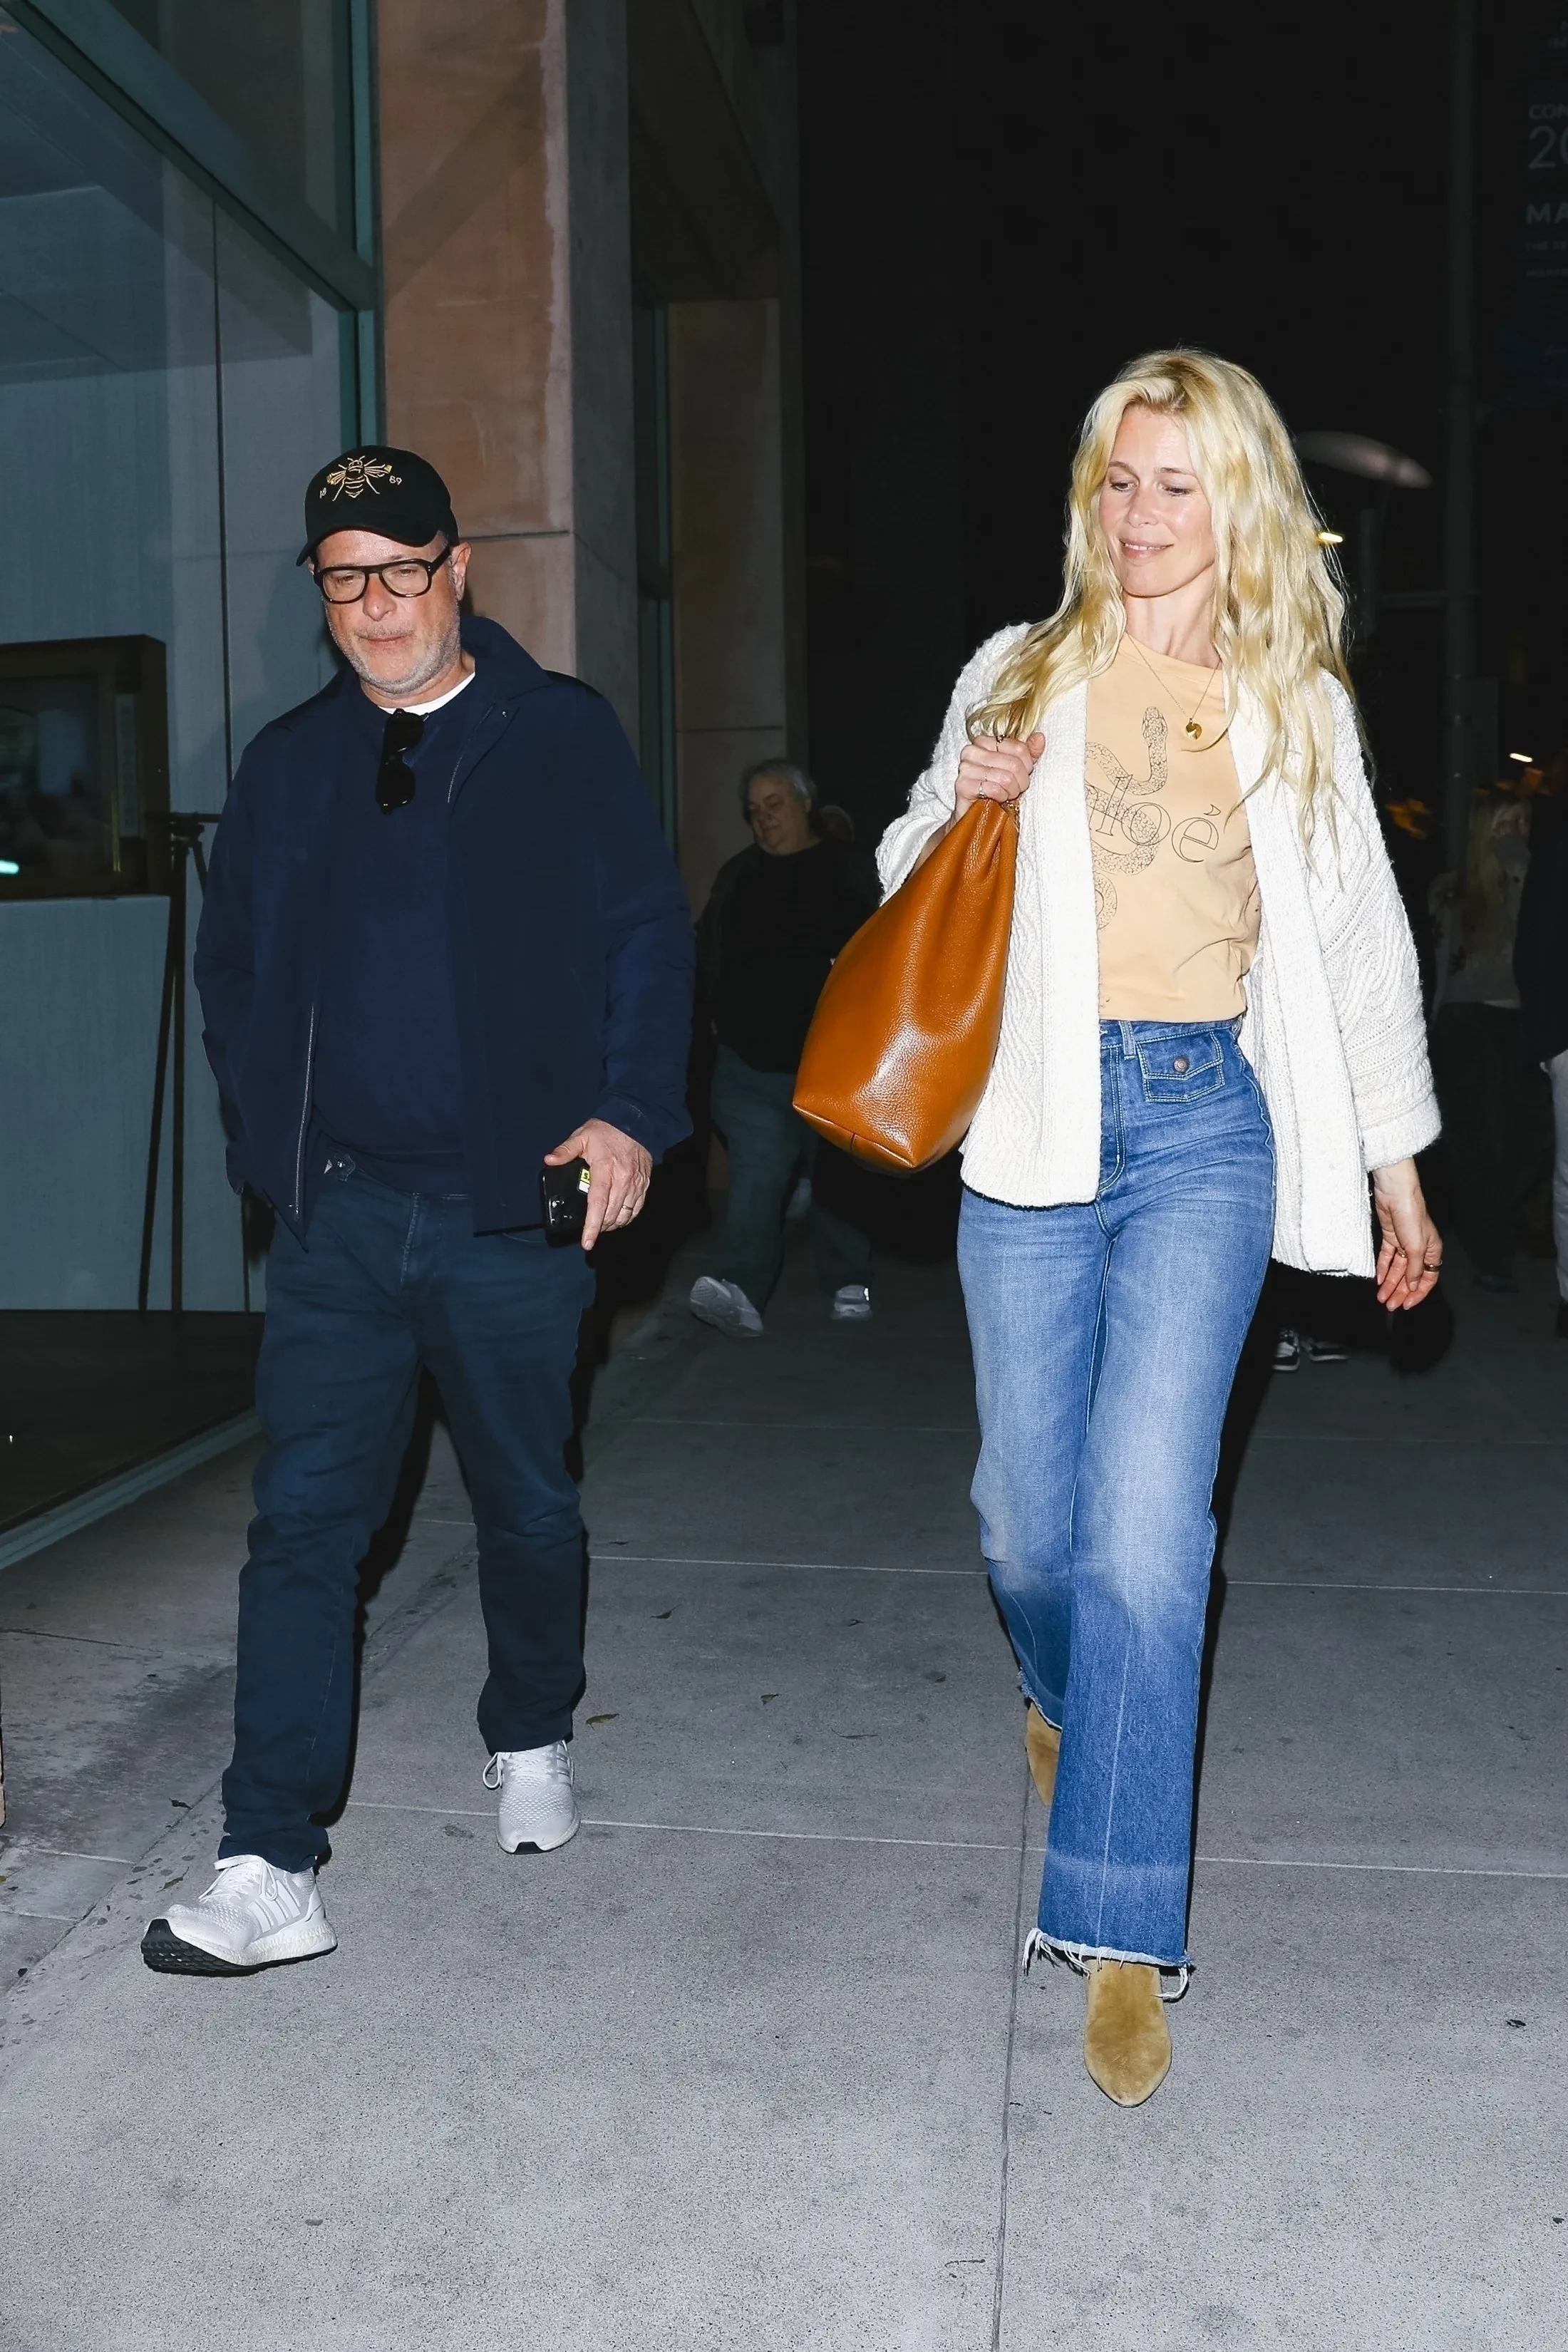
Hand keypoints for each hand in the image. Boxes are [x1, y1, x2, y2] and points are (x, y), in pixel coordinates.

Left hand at [545, 1119, 651, 1249]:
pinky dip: (627, 1218)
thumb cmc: (606, 1131)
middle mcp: (623, 1180)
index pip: (598, 1204)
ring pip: (625, 1215)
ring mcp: (635, 1184)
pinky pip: (636, 1209)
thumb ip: (565, 1150)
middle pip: (612, 1214)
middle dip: (600, 1228)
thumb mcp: (581, 1137)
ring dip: (613, 1224)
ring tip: (602, 1226)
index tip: (587, 1242)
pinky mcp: (644, 1185)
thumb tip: (549, 1160)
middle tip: (590, 1233)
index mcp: (605, 1170)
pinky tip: (617, 1219)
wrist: (635, 1122)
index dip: (592, 1226)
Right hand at [954, 729, 1044, 812]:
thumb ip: (1028, 752)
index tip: (1023, 775)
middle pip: (1013, 763)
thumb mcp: (1015, 768)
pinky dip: (1000, 797)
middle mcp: (972, 751)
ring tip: (1007, 795)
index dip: (1027, 765)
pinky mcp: (962, 785)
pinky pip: (993, 789)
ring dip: (1011, 791)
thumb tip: (1039, 737)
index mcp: (984, 741)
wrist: (974, 813)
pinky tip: (997, 799)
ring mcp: (965, 767)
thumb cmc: (995, 789)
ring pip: (1005, 777)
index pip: (1018, 748)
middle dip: (1020, 781)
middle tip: (1016, 789)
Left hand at [1371, 1159, 1441, 1309]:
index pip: (1428, 1278)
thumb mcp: (1416, 1247)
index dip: (1418, 1293)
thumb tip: (1413, 1286)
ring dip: (1390, 1283)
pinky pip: (1387, 1258)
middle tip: (1390, 1305)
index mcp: (1432, 1251)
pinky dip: (1383, 1269)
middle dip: (1400, 1291)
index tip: (1407, 1305)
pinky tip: (1378, 1280)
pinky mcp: (1390, 1237)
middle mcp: (1419, 1249)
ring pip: (1397, 1269)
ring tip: (1381, 1297)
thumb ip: (1414, 1269)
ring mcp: (1404, 1243)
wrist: (1396, 1194)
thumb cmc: (1412, 1217)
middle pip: (1410, 1276)